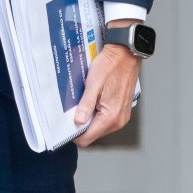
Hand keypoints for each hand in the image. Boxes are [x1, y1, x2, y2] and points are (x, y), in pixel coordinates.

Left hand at [72, 21, 140, 147]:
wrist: (126, 55)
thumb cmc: (111, 66)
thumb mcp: (93, 84)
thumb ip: (85, 105)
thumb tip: (78, 122)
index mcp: (111, 116)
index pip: (87, 138)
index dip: (74, 134)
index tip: (66, 124)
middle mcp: (119, 120)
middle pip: (93, 133)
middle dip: (81, 124)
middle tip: (74, 108)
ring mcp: (122, 116)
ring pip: (99, 126)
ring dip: (89, 117)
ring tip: (84, 101)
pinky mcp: (121, 110)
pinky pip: (105, 118)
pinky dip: (97, 112)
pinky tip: (92, 99)